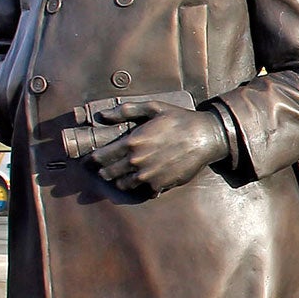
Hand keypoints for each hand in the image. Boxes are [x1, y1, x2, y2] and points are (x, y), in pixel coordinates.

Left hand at [88, 105, 227, 193]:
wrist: (206, 137)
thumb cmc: (180, 119)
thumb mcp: (153, 107)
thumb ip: (126, 110)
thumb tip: (103, 116)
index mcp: (132, 142)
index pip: (102, 156)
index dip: (94, 158)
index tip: (92, 159)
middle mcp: (136, 161)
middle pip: (109, 173)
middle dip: (104, 171)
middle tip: (104, 170)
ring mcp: (148, 175)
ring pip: (123, 184)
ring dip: (120, 181)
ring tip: (122, 177)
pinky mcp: (161, 184)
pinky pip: (144, 191)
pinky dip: (142, 187)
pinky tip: (145, 181)